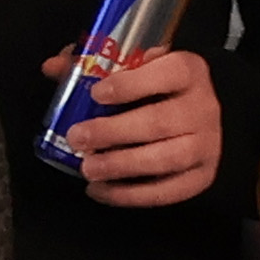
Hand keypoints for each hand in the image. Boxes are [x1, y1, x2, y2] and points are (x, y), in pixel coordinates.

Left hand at [45, 42, 225, 209]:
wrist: (202, 120)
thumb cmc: (161, 90)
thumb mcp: (137, 68)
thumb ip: (96, 64)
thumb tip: (52, 67)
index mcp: (189, 72)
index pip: (168, 73)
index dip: (132, 84)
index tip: (96, 93)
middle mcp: (203, 108)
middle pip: (160, 121)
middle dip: (114, 132)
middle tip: (78, 137)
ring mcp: (206, 145)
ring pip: (165, 159)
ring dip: (121, 165)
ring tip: (88, 168)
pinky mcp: (201, 177)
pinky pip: (167, 191)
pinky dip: (130, 195)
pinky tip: (101, 190)